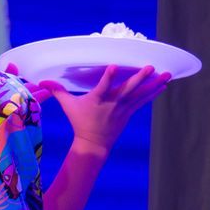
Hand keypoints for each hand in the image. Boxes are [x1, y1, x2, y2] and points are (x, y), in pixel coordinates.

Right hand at [29, 65, 169, 151]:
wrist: (93, 143)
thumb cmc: (80, 121)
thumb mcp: (68, 106)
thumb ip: (58, 91)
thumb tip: (42, 80)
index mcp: (97, 100)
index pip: (102, 86)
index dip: (108, 77)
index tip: (113, 66)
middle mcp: (112, 103)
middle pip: (127, 89)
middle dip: (139, 78)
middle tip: (150, 67)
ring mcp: (123, 108)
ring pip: (140, 94)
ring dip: (154, 83)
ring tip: (167, 73)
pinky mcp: (129, 112)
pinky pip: (143, 100)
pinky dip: (153, 92)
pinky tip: (164, 84)